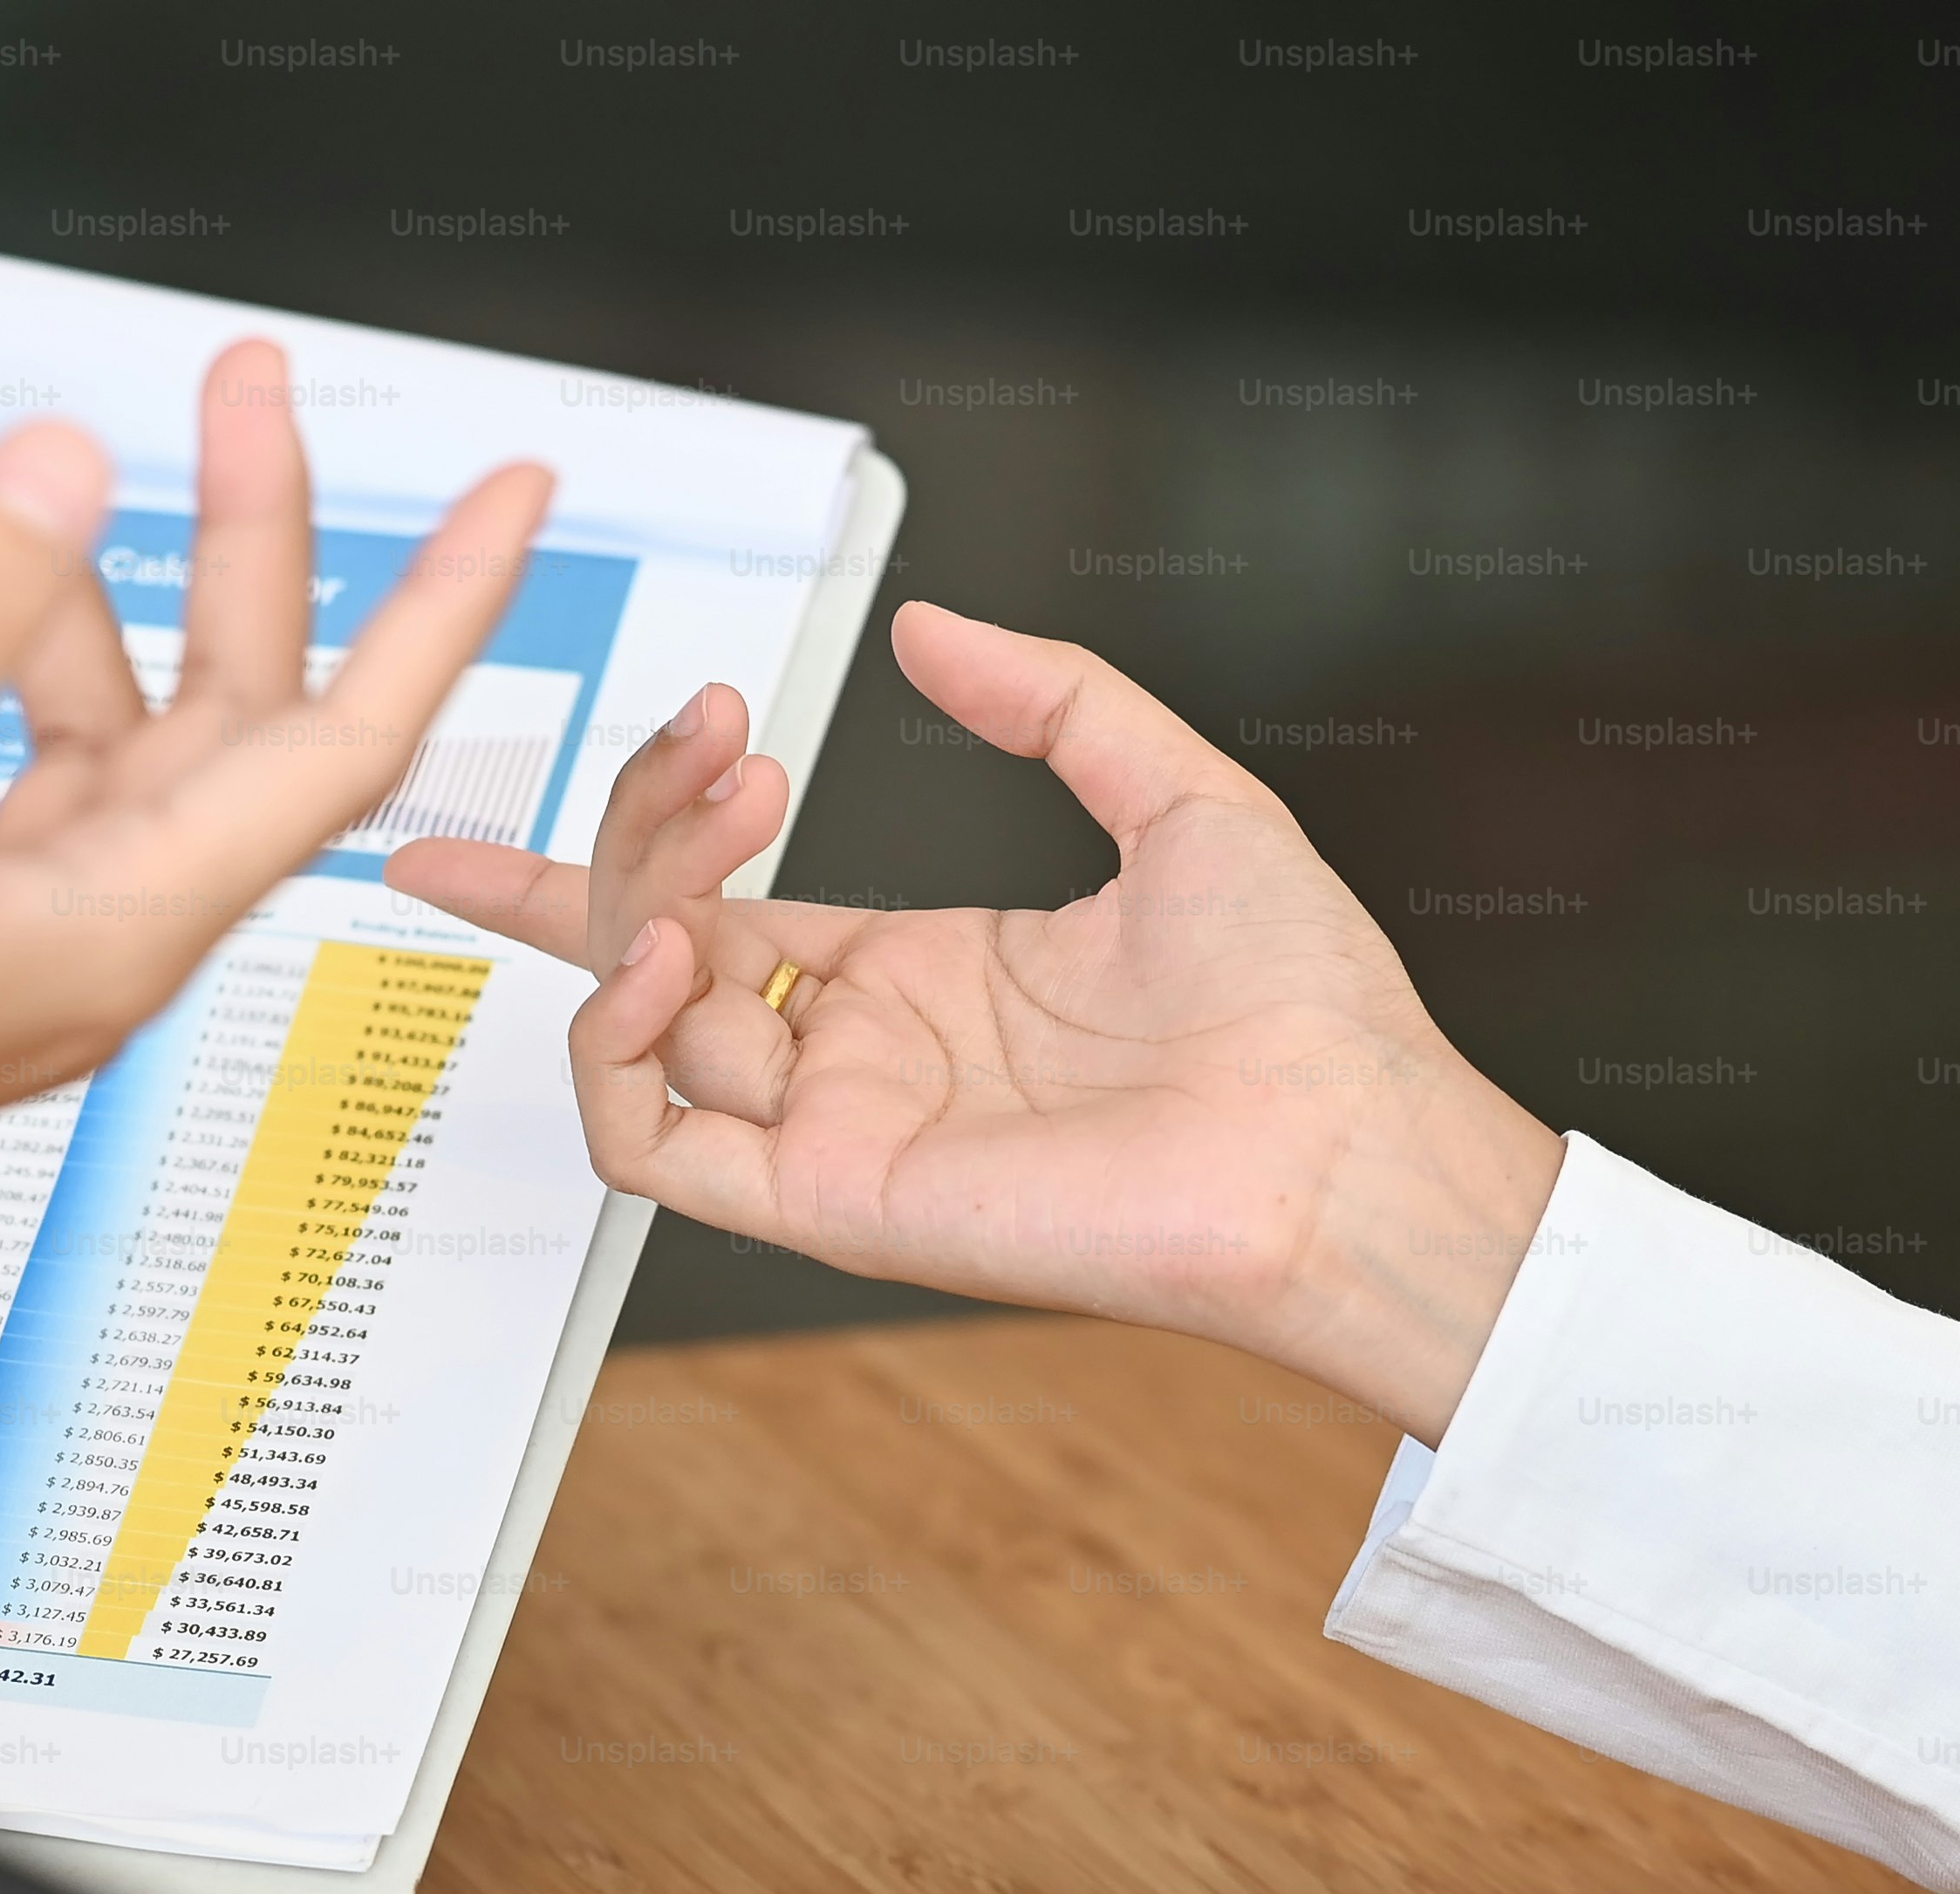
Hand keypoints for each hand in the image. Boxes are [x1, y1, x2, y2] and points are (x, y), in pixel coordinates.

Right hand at [0, 342, 553, 1643]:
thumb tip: (58, 473)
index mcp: (114, 930)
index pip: (340, 742)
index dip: (438, 606)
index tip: (512, 498)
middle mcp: (82, 937)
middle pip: (218, 706)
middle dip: (231, 537)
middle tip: (238, 393)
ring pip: (77, 728)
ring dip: (34, 596)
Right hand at [385, 601, 1562, 1439]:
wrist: (1346, 1145)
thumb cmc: (1305, 1010)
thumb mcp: (1181, 798)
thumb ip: (1053, 697)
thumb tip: (933, 628)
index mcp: (924, 969)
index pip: (724, 898)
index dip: (644, 822)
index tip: (694, 720)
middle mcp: (865, 1050)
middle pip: (658, 944)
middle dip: (631, 833)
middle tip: (711, 739)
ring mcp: (839, 1125)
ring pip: (640, 1032)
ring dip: (632, 918)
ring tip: (711, 847)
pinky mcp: (832, 1198)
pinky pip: (651, 1151)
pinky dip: (613, 1055)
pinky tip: (664, 962)